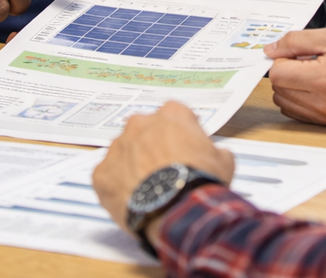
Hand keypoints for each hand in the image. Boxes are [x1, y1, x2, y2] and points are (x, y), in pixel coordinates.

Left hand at [93, 102, 234, 243]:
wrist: (177, 210)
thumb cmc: (200, 181)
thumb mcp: (223, 161)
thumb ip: (214, 150)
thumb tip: (216, 156)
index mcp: (170, 115)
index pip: (173, 114)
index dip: (179, 131)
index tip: (184, 146)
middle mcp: (140, 124)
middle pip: (143, 130)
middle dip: (151, 145)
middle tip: (163, 168)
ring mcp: (118, 148)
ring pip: (123, 152)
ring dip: (132, 164)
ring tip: (147, 187)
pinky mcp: (101, 173)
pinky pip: (107, 176)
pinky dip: (116, 185)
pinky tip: (131, 199)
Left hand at [265, 29, 325, 124]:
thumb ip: (297, 41)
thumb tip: (271, 49)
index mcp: (321, 79)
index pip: (277, 73)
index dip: (282, 59)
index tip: (295, 54)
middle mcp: (320, 102)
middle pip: (278, 87)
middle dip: (286, 72)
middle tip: (306, 62)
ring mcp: (322, 115)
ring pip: (283, 101)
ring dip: (290, 86)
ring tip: (311, 75)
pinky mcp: (324, 122)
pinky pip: (294, 112)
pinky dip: (297, 99)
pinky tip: (313, 88)